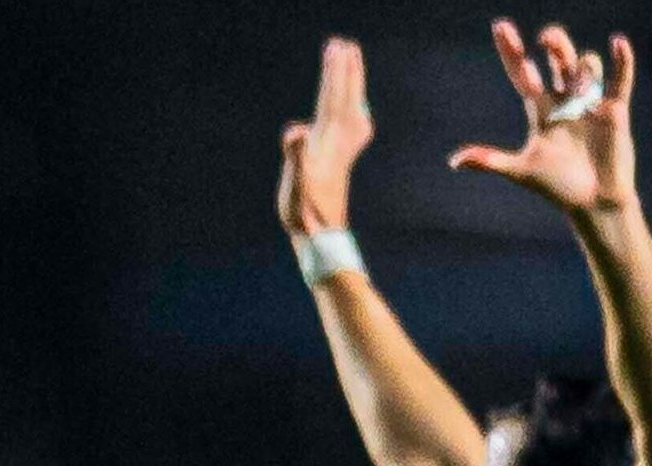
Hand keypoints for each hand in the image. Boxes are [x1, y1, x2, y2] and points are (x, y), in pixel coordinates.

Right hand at [276, 36, 373, 235]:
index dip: (333, 73)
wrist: (321, 235)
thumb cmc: (303, 211)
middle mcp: (339, 142)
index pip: (331, 98)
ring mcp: (342, 150)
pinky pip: (352, 125)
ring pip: (351, 108)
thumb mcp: (294, 184)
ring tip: (351, 63)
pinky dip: (354, 109)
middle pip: (344, 97)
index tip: (335, 49)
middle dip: (344, 71)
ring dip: (350, 85)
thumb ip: (296, 156)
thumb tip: (297, 132)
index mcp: (326, 141)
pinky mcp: (340, 159)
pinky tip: (356, 109)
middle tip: (344, 44)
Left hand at [449, 20, 636, 220]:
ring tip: (577, 77)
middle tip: (545, 39)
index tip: (500, 27)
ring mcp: (590, 102)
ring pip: (584, 65)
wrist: (592, 202)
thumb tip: (454, 161)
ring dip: (580, 62)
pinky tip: (617, 43)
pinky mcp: (614, 110)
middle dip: (553, 44)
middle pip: (556, 60)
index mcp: (539, 110)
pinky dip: (622, 61)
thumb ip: (490, 160)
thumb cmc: (556, 187)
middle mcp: (564, 100)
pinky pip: (620, 79)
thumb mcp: (520, 170)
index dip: (512, 51)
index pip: (523, 72)